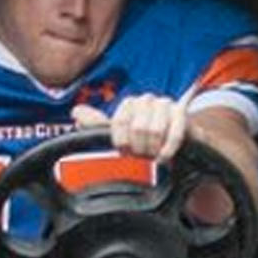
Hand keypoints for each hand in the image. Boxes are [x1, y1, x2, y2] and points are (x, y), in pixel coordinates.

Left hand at [73, 96, 236, 223]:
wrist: (178, 144)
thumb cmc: (146, 141)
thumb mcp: (120, 135)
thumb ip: (98, 124)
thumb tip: (75, 111)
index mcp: (129, 103)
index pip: (118, 122)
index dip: (121, 142)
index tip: (125, 153)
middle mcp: (146, 99)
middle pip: (137, 128)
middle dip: (139, 149)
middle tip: (142, 157)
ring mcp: (166, 104)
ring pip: (154, 131)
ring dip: (153, 150)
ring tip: (153, 157)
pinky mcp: (182, 113)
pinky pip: (174, 133)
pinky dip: (168, 149)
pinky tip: (163, 158)